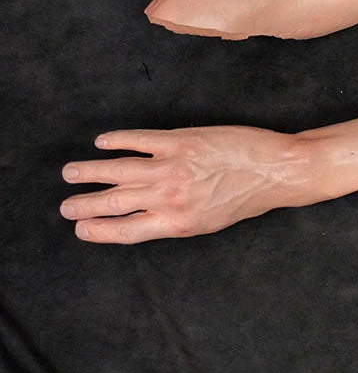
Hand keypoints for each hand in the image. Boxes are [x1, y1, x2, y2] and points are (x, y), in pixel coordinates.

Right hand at [60, 127, 311, 242]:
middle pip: (115, 202)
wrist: (277, 171)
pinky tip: (102, 142)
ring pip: (118, 170)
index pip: (126, 231)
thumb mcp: (212, 222)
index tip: (81, 229)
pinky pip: (139, 141)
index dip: (99, 231)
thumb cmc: (249, 198)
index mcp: (179, 224)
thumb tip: (147, 217)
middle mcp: (170, 198)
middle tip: (65, 206)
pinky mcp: (181, 141)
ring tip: (71, 173)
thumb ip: (178, 220)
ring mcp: (173, 168)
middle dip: (85, 205)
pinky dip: (117, 141)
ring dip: (90, 172)